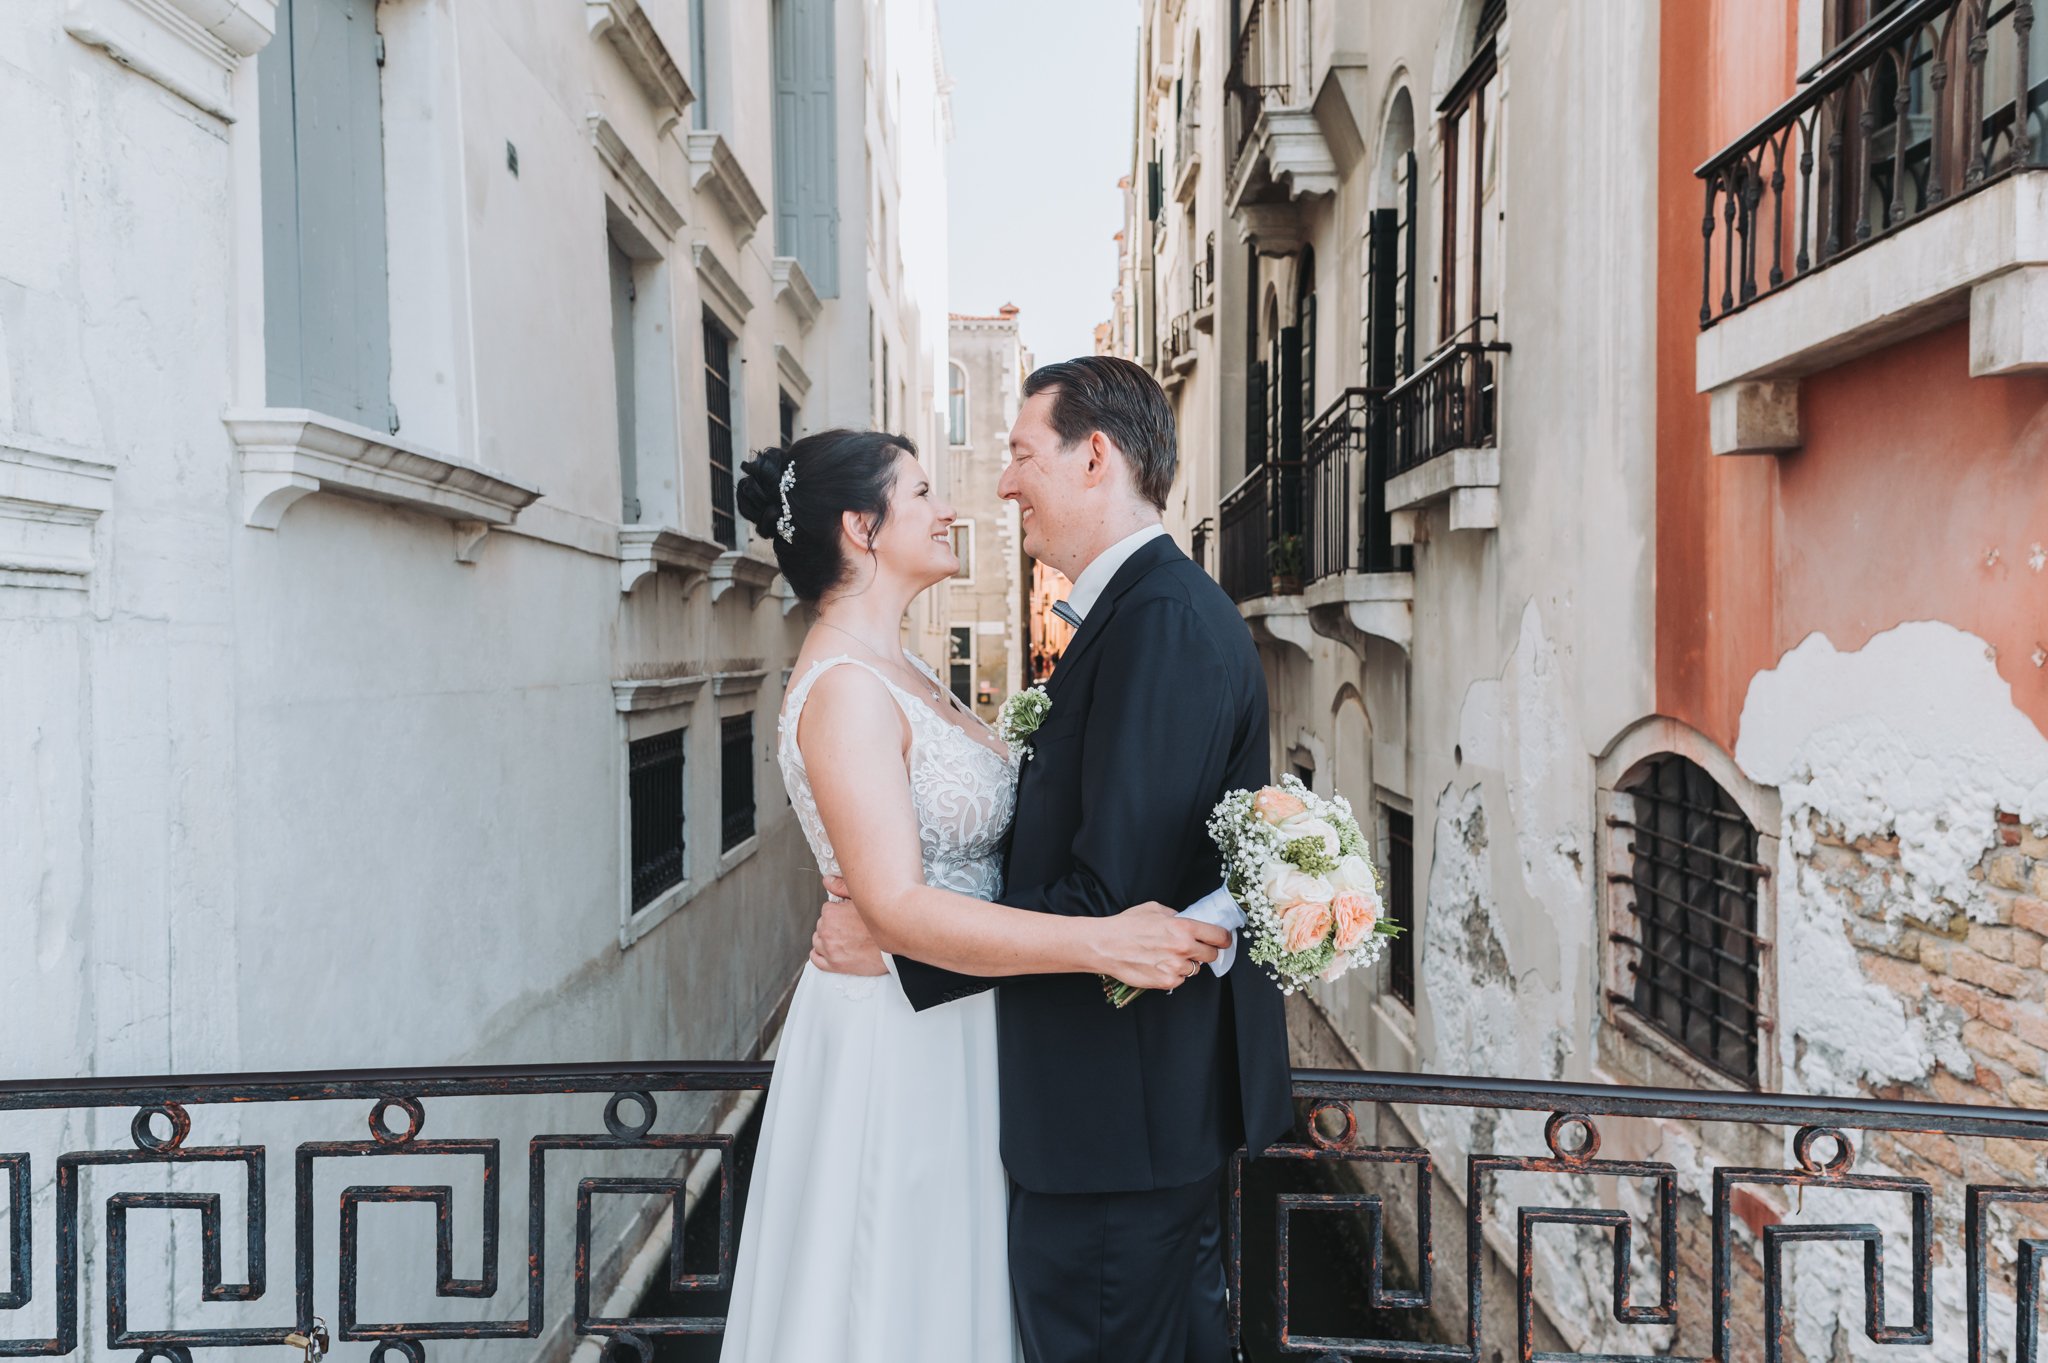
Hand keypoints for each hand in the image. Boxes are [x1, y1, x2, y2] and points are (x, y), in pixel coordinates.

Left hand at [810, 881, 887, 975]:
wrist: (896, 947)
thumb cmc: (883, 922)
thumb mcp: (864, 898)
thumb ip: (842, 887)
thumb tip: (827, 880)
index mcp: (831, 914)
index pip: (827, 910)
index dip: (838, 911)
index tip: (847, 915)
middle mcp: (827, 932)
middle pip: (822, 925)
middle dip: (833, 925)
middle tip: (848, 927)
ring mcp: (830, 950)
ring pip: (818, 941)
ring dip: (826, 939)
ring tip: (842, 938)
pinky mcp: (834, 965)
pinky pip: (817, 959)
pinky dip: (819, 954)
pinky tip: (828, 951)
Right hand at [1090, 903, 1228, 991]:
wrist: (1105, 945)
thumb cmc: (1126, 926)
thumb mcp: (1154, 909)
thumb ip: (1175, 915)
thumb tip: (1185, 919)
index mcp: (1183, 927)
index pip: (1219, 936)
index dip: (1224, 939)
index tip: (1223, 941)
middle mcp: (1183, 948)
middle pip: (1211, 955)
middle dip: (1205, 951)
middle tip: (1192, 948)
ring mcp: (1176, 967)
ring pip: (1195, 969)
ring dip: (1187, 964)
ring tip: (1168, 956)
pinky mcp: (1166, 981)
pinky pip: (1180, 979)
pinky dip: (1174, 974)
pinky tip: (1159, 965)